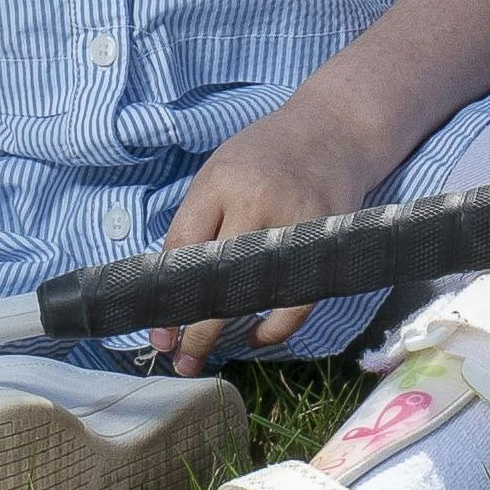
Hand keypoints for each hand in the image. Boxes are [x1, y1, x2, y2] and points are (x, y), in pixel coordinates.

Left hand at [153, 108, 389, 371]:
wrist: (333, 131)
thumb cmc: (264, 155)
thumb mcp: (218, 173)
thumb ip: (197, 222)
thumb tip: (171, 287)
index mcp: (220, 183)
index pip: (183, 249)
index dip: (165, 297)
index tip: (156, 332)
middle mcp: (256, 202)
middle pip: (216, 278)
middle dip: (192, 327)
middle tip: (176, 359)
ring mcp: (293, 223)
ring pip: (254, 293)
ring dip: (227, 333)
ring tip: (203, 357)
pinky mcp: (324, 240)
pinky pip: (297, 299)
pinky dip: (276, 327)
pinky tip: (256, 336)